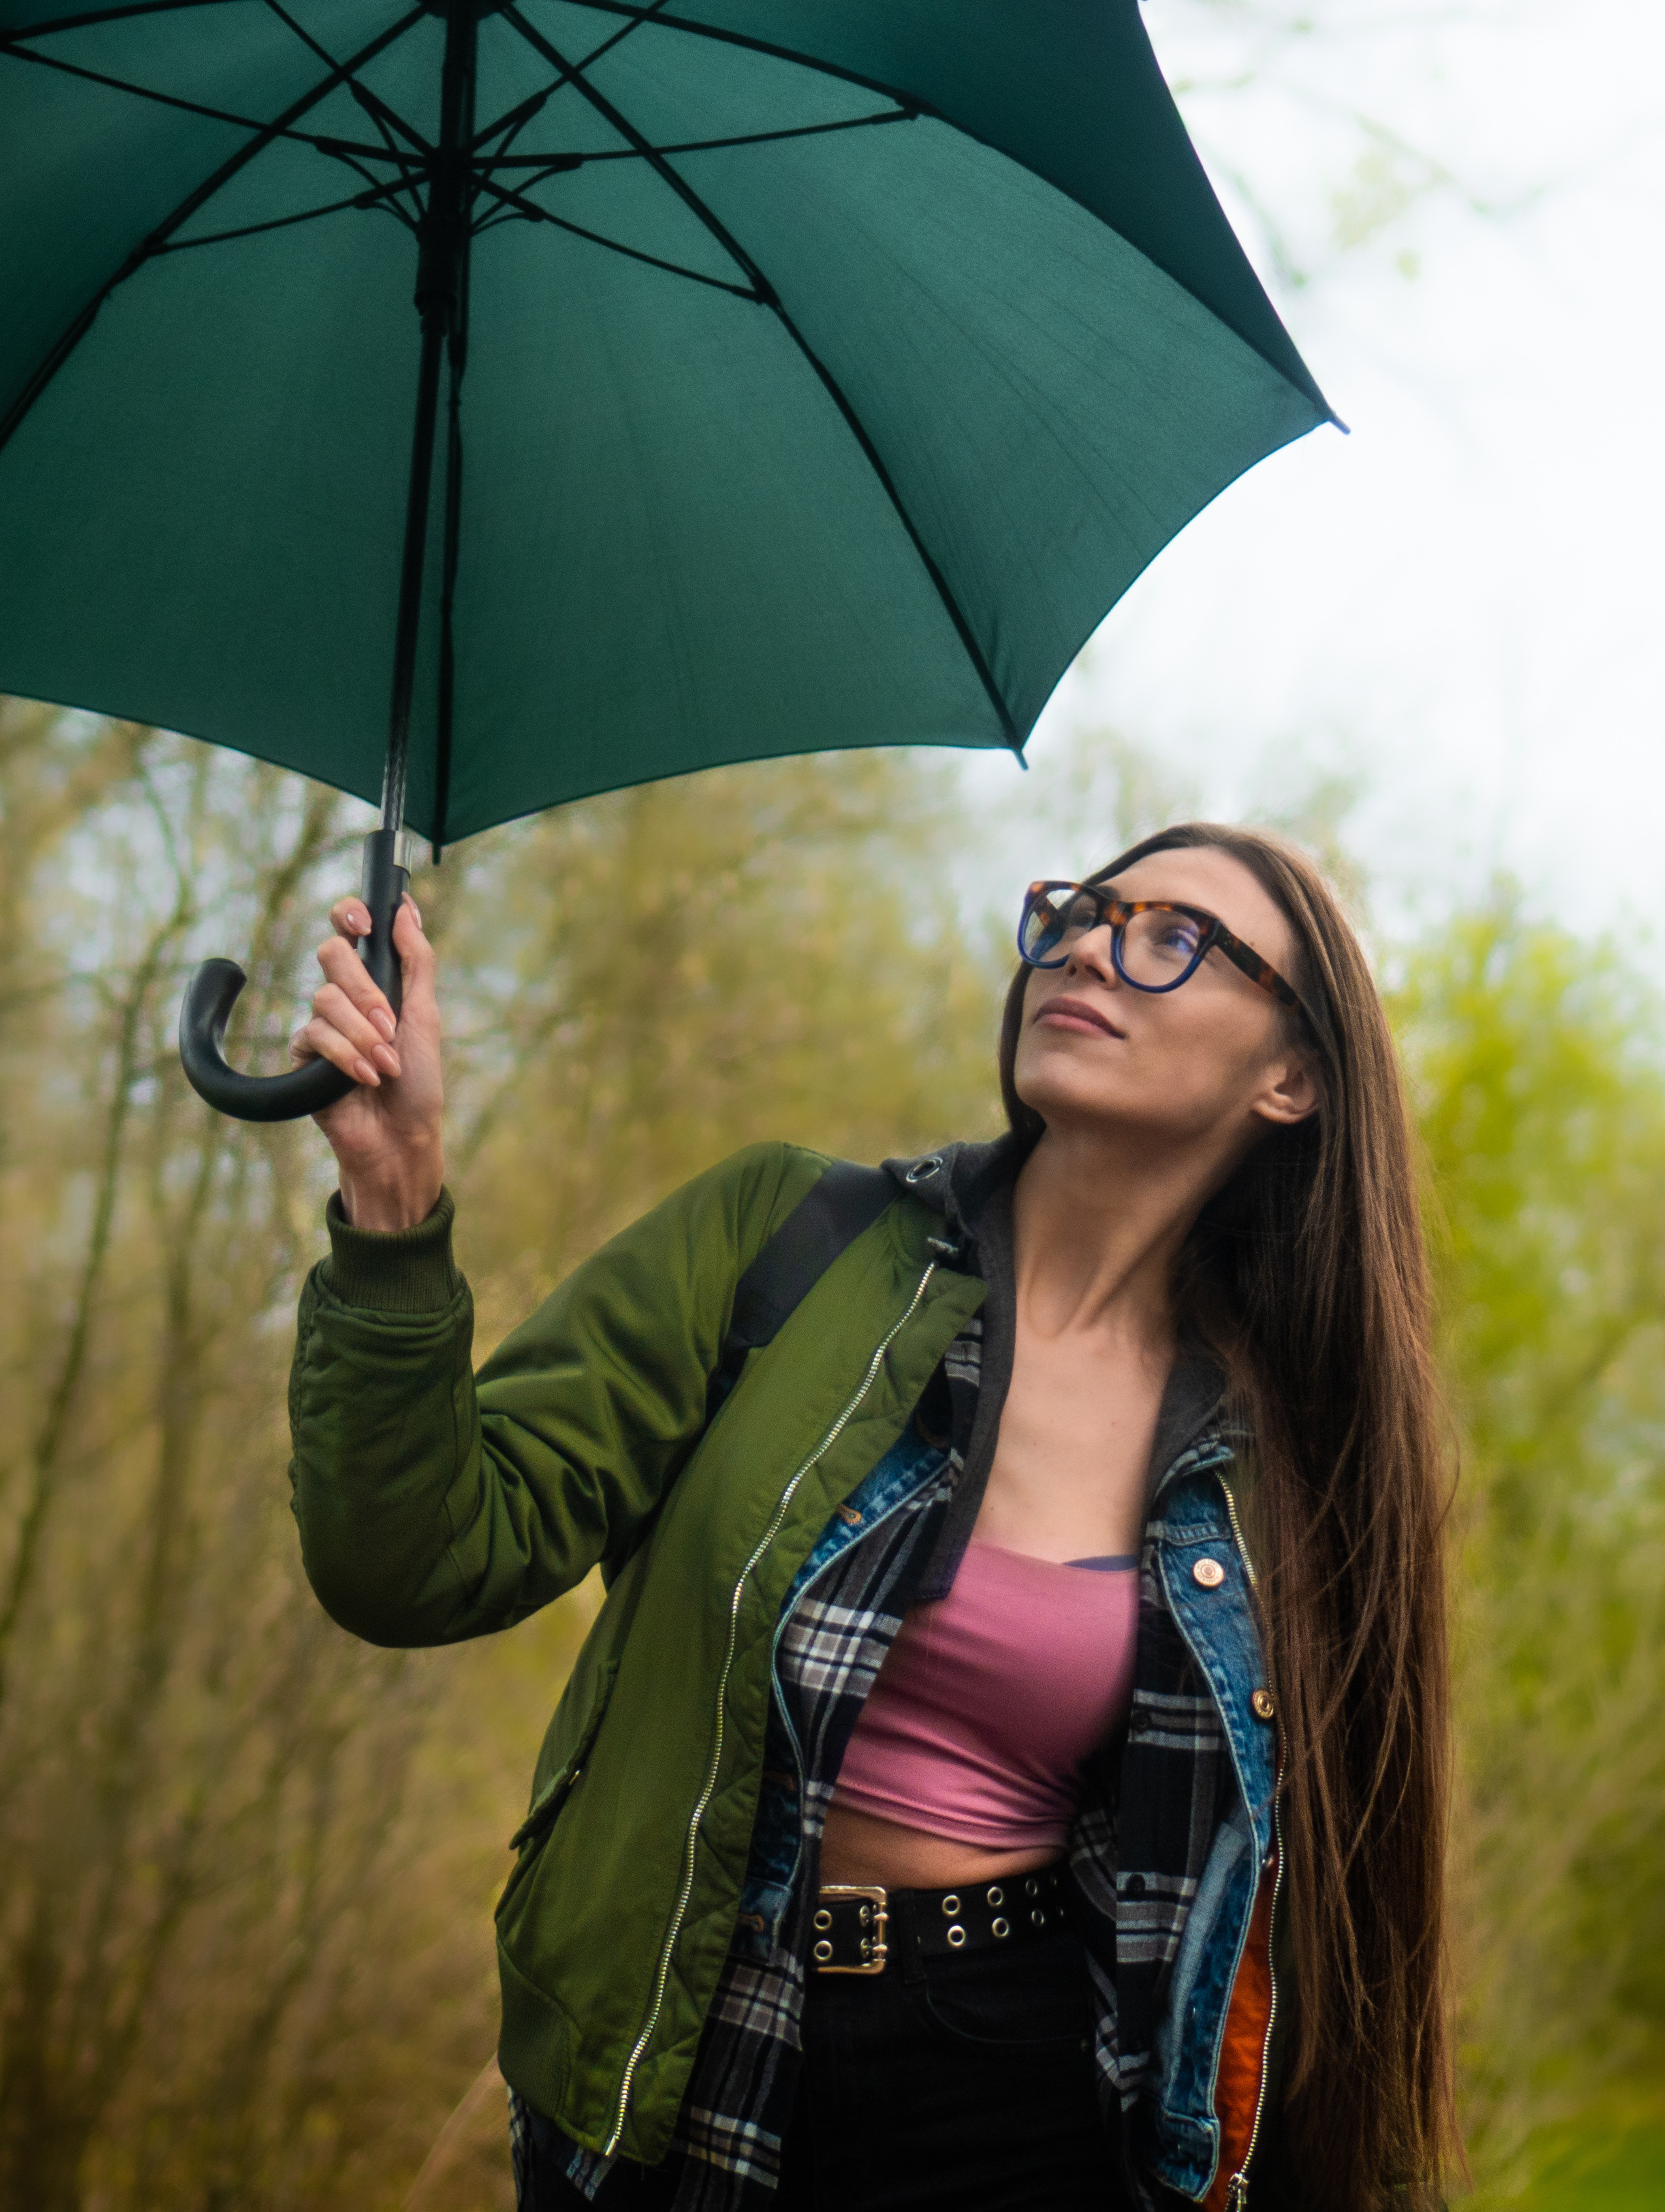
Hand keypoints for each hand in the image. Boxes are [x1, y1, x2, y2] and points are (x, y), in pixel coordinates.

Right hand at [291, 894, 444, 1230]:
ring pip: (325, 998)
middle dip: (365, 990)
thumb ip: (417, 960)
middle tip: (391, 1025)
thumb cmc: (419, 1081)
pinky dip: (346, 1056)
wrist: (401, 1136)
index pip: (348, 930)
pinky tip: (365, 1077)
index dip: (348, 914)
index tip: (365, 926)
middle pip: (331, 954)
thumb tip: (405, 908)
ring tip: (385, 1065)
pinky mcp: (304, 1055)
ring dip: (363, 1034)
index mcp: (375, 981)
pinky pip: (314, 1034)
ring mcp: (322, 1024)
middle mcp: (345, 997)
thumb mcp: (427, 1015)